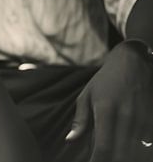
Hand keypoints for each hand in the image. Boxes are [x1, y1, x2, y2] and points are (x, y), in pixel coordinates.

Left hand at [66, 40, 152, 160]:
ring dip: (123, 156)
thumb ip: (80, 121)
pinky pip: (146, 145)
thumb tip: (70, 141)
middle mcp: (126, 118)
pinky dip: (137, 151)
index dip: (97, 161)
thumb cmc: (104, 81)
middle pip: (121, 155)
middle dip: (110, 160)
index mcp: (106, 111)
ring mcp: (142, 120)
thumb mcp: (86, 96)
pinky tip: (127, 148)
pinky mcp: (152, 121)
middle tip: (100, 158)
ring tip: (111, 154)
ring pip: (135, 152)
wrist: (132, 63)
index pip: (104, 147)